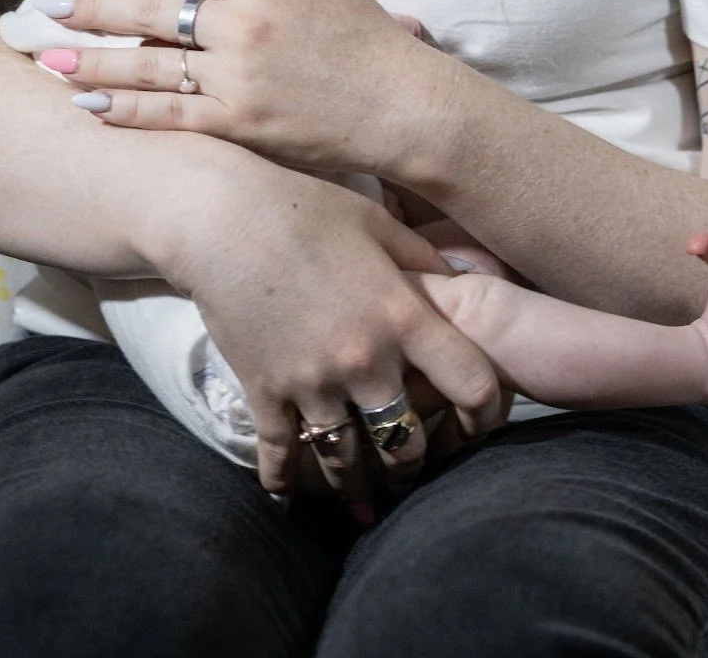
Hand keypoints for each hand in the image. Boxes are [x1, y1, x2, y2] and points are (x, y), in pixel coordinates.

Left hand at [41, 0, 467, 176]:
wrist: (403, 107)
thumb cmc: (369, 39)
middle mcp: (242, 26)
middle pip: (149, 11)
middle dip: (93, 6)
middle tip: (50, 3)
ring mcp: (237, 78)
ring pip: (149, 65)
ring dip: (94, 59)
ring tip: (50, 55)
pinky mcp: (239, 125)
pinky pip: (169, 115)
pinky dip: (126, 108)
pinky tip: (90, 102)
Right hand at [158, 154, 505, 497]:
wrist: (221, 217)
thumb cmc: (305, 207)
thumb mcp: (378, 222)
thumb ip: (426, 259)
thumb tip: (463, 287)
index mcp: (402, 316)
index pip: (471, 383)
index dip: (486, 410)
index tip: (479, 422)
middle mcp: (363, 360)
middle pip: (406, 444)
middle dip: (413, 462)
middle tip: (411, 465)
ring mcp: (312, 383)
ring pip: (347, 464)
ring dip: (358, 487)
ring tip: (364, 500)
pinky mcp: (265, 393)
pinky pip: (282, 456)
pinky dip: (286, 480)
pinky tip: (289, 494)